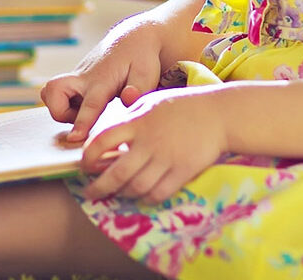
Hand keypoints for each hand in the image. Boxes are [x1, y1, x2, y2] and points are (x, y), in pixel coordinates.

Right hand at [40, 17, 163, 141]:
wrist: (131, 37)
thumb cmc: (141, 57)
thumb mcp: (147, 72)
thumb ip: (139, 88)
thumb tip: (128, 99)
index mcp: (102, 80)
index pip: (90, 103)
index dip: (82, 121)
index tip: (74, 138)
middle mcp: (84, 78)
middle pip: (53, 92)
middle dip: (59, 112)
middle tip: (81, 119)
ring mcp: (76, 78)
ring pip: (50, 92)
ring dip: (59, 107)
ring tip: (82, 112)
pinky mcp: (73, 80)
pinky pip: (55, 93)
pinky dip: (62, 103)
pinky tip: (82, 105)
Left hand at [81, 86, 226, 204]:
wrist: (218, 114)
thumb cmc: (183, 106)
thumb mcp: (152, 103)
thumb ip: (131, 118)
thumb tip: (108, 137)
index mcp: (139, 121)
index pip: (103, 141)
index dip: (89, 156)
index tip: (84, 165)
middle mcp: (149, 142)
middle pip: (116, 173)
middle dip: (99, 187)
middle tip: (90, 193)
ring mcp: (166, 158)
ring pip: (135, 187)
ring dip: (122, 194)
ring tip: (117, 194)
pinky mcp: (182, 172)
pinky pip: (157, 194)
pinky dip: (145, 199)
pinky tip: (141, 196)